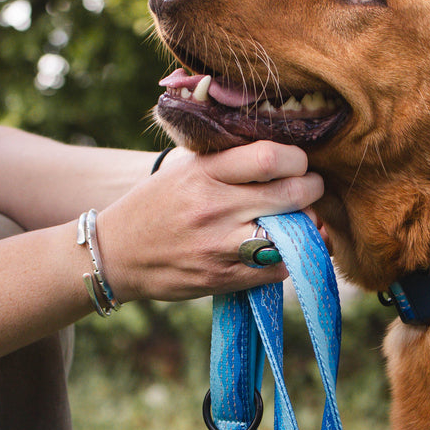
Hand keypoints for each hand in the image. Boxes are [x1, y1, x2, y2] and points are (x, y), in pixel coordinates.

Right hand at [96, 142, 322, 301]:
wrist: (117, 254)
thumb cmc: (158, 204)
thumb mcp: (184, 169)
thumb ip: (227, 158)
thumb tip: (281, 152)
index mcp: (205, 172)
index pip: (271, 157)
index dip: (298, 160)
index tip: (298, 163)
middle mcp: (214, 207)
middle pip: (290, 195)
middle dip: (312, 190)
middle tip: (311, 189)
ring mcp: (220, 246)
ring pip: (289, 235)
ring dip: (306, 227)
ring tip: (304, 220)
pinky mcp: (223, 277)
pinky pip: (277, 269)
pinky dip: (289, 257)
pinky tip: (284, 248)